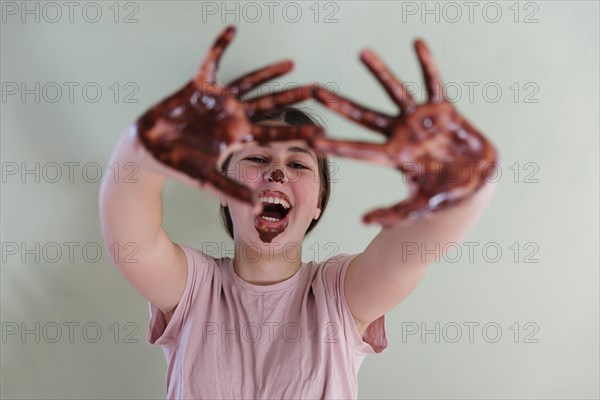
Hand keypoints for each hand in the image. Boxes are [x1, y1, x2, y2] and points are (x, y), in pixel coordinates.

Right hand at [134, 25, 321, 209]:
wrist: (151, 150)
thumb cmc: (179, 166)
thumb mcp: (207, 180)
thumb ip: (232, 191)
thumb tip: (258, 207)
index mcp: (238, 137)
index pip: (274, 133)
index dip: (297, 132)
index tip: (321, 131)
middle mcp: (233, 117)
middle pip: (270, 104)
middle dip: (294, 96)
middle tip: (319, 89)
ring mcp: (218, 101)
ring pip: (249, 82)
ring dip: (269, 73)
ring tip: (292, 64)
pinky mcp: (199, 87)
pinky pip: (211, 62)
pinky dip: (220, 46)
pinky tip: (232, 30)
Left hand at [312, 40, 498, 226]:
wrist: (477, 179)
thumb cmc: (446, 195)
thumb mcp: (420, 209)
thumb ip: (393, 214)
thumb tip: (363, 221)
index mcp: (394, 157)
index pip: (358, 150)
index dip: (335, 144)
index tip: (310, 138)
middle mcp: (401, 134)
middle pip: (365, 117)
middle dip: (340, 105)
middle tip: (315, 91)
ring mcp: (420, 120)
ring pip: (395, 93)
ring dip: (379, 73)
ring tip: (362, 52)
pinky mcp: (442, 109)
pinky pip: (434, 83)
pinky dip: (428, 65)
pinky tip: (417, 43)